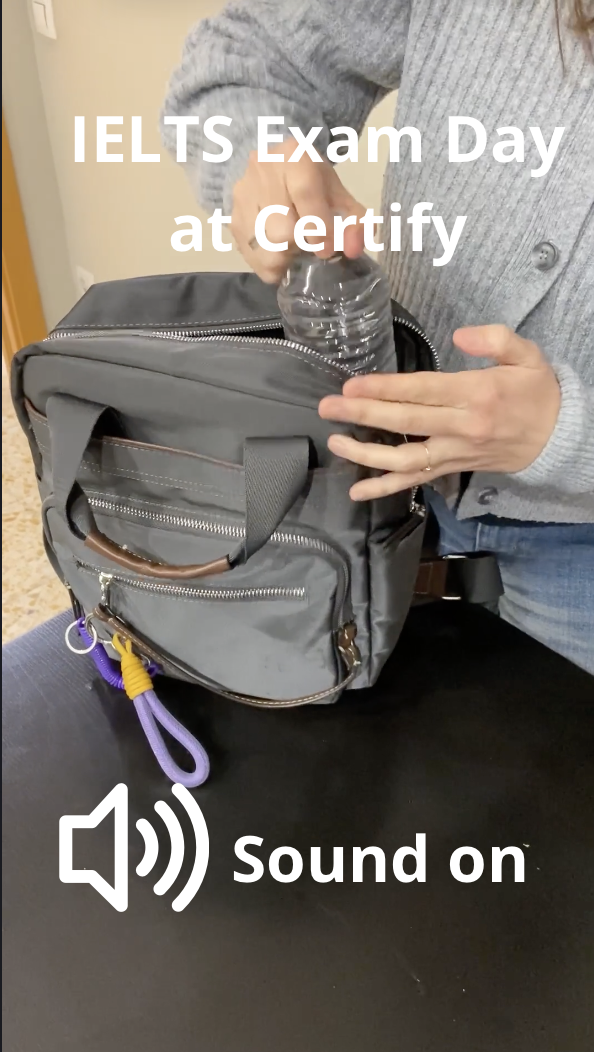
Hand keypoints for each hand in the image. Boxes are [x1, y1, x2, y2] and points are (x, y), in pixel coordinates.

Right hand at [231, 137, 364, 282]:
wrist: (274, 168)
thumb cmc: (310, 182)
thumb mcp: (336, 193)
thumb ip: (353, 219)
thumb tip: (354, 248)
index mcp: (293, 156)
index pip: (305, 194)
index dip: (319, 229)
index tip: (328, 250)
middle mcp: (262, 171)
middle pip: (281, 228)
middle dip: (301, 247)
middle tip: (310, 247)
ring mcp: (243, 196)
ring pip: (263, 247)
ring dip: (284, 259)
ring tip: (294, 249)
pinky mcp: (233, 219)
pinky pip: (251, 256)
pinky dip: (269, 264)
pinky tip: (280, 254)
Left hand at [318, 325, 560, 499]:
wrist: (558, 439)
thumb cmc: (537, 393)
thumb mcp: (528, 355)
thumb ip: (496, 338)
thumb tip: (460, 336)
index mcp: (476, 394)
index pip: (422, 391)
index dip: (384, 389)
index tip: (352, 385)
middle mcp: (462, 427)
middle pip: (405, 423)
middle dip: (363, 415)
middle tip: (328, 407)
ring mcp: (455, 452)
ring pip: (406, 459)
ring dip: (366, 453)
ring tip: (335, 442)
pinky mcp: (452, 468)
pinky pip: (415, 481)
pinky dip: (385, 487)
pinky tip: (357, 490)